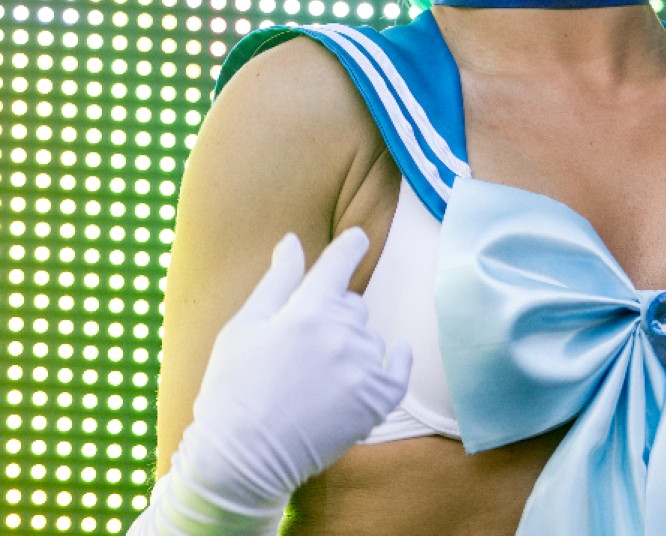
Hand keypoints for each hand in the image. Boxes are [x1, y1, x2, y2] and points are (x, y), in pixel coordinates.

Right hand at [182, 228, 411, 506]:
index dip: (351, 245)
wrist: (240, 463)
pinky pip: (398, 367)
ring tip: (317, 377)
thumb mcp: (244, 326)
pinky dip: (395, 360)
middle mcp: (341, 333)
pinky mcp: (376, 401)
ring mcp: (361, 368)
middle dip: (333, 314)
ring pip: (369, 337)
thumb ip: (277, 279)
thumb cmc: (233, 389)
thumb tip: (292, 240)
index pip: (340, 261)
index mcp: (307, 309)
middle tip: (302, 346)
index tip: (358, 237)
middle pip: (352, 304)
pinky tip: (389, 358)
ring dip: (352, 346)